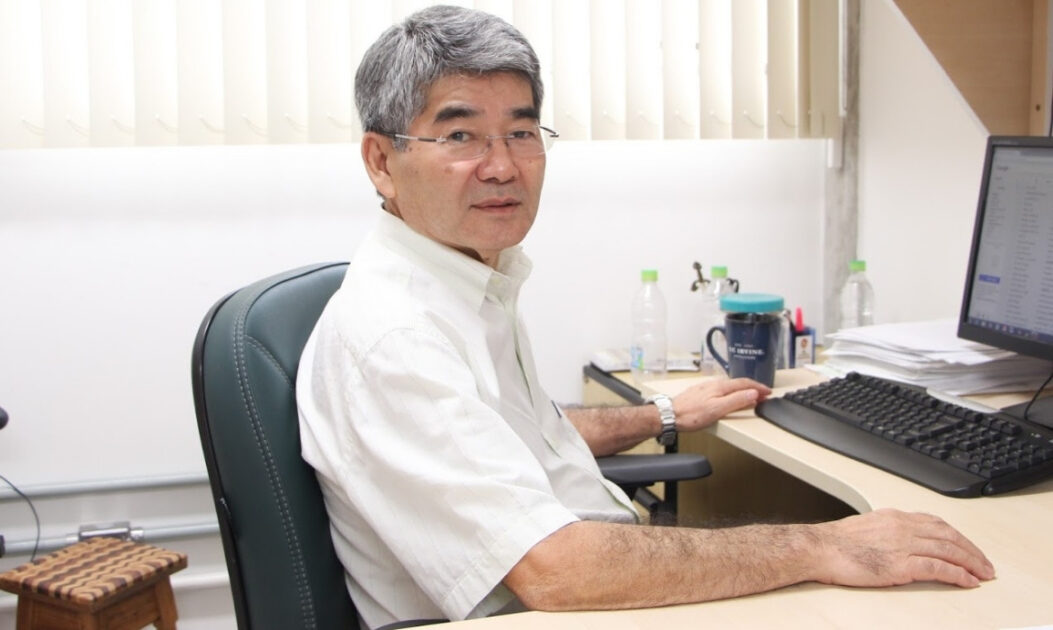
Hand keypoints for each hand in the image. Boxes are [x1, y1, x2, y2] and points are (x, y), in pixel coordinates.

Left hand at [671, 377, 770, 432]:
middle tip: (763, 394)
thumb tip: (753, 393)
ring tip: (750, 396)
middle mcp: (713, 384)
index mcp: (720, 387)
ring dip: (742, 390)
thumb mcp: (717, 409)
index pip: (744, 384)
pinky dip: (731, 393)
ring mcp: (706, 388)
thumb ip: (736, 401)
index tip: (768, 392)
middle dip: (752, 388)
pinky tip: (729, 397)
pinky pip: (721, 390)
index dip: (758, 387)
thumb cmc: (691, 415)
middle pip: (737, 383)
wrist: (669, 415)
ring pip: (729, 386)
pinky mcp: (699, 393)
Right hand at [813, 508, 995, 587]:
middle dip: (971, 549)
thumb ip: (886, 531)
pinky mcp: (900, 565)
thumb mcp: (865, 527)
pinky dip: (958, 575)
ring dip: (971, 562)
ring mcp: (902, 545)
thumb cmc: (834, 542)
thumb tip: (898, 542)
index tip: (967, 546)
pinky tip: (968, 581)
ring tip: (983, 573)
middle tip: (985, 563)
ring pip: (948, 550)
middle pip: (948, 535)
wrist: (819, 548)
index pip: (936, 523)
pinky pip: (938, 568)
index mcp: (894, 517)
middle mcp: (902, 527)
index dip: (957, 535)